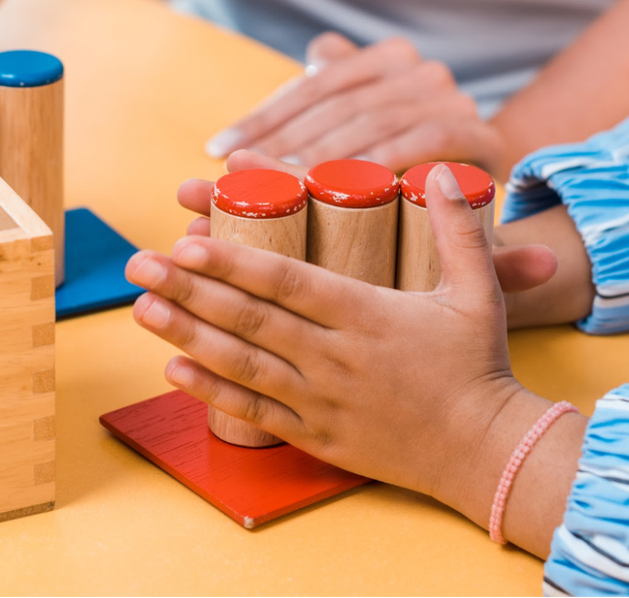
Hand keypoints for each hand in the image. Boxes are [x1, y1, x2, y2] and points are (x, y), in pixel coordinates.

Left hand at [131, 164, 564, 519]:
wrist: (487, 451)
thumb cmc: (479, 367)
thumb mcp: (478, 290)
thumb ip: (459, 230)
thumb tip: (447, 176)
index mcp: (367, 314)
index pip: (287, 281)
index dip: (233, 261)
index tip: (189, 241)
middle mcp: (335, 357)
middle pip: (250, 318)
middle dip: (189, 289)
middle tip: (141, 263)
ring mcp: (322, 400)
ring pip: (242, 364)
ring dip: (187, 334)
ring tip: (142, 308)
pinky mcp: (318, 436)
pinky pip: (255, 413)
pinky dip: (211, 392)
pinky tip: (172, 369)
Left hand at [204, 33, 511, 177]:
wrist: (485, 193)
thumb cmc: (407, 167)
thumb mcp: (366, 126)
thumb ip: (333, 95)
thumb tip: (314, 52)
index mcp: (388, 58)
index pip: (315, 84)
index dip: (264, 115)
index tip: (217, 150)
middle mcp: (423, 69)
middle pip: (337, 105)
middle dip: (282, 141)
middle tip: (234, 177)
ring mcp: (454, 99)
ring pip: (371, 124)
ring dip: (319, 158)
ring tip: (275, 189)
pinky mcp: (481, 136)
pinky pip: (420, 144)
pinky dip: (378, 163)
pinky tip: (338, 189)